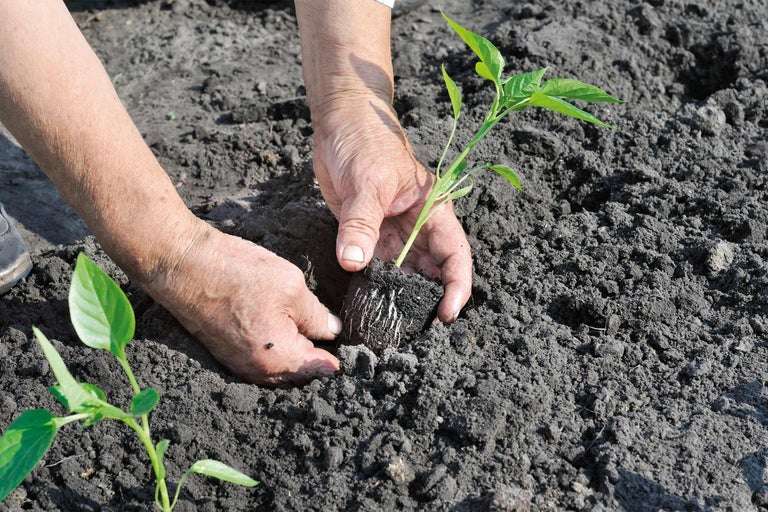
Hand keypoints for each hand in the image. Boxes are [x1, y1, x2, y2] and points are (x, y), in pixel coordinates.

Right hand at [144, 221, 340, 385]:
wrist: (181, 265)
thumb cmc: (236, 272)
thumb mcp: (291, 286)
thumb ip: (317, 315)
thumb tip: (333, 331)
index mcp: (279, 358)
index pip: (321, 370)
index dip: (341, 358)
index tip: (356, 349)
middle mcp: (258, 371)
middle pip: (301, 376)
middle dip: (320, 360)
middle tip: (336, 337)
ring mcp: (240, 365)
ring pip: (282, 370)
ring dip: (298, 356)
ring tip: (314, 333)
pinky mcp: (228, 353)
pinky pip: (263, 362)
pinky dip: (278, 352)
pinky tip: (286, 330)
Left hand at [311, 93, 472, 322]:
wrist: (339, 122)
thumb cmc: (365, 141)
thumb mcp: (366, 182)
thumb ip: (360, 224)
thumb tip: (353, 263)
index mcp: (434, 210)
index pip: (455, 255)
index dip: (457, 287)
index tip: (447, 315)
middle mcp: (418, 226)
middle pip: (433, 271)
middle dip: (429, 300)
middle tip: (415, 331)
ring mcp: (394, 232)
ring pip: (404, 273)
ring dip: (399, 296)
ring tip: (392, 325)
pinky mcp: (369, 234)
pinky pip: (375, 266)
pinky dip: (374, 285)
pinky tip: (368, 304)